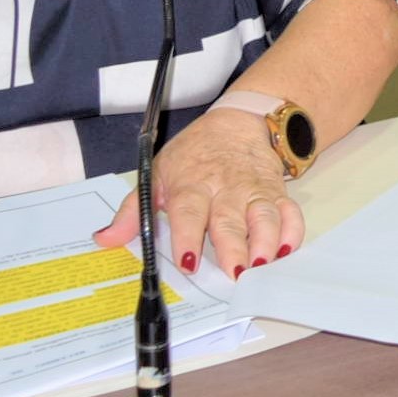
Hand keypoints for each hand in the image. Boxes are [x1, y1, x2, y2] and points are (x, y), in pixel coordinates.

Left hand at [97, 107, 303, 278]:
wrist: (237, 123)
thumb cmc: (193, 155)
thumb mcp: (156, 175)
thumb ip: (132, 211)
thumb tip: (105, 238)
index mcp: (190, 186)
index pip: (188, 212)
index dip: (188, 237)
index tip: (188, 262)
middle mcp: (224, 189)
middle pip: (229, 220)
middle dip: (234, 247)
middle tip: (236, 273)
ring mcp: (253, 190)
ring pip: (263, 217)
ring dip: (266, 241)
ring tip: (263, 264)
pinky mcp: (276, 192)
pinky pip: (289, 212)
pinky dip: (293, 230)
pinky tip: (288, 249)